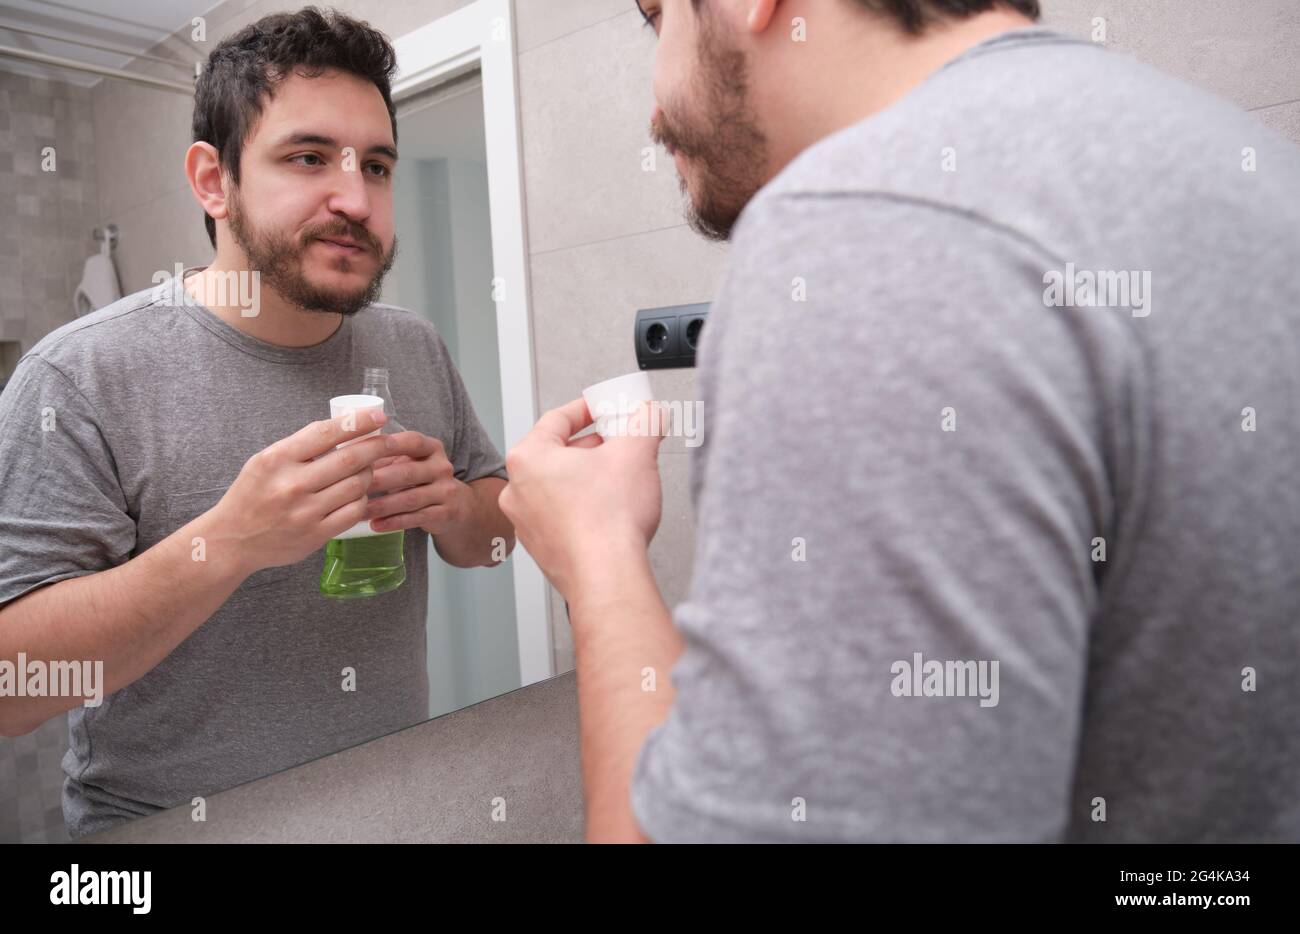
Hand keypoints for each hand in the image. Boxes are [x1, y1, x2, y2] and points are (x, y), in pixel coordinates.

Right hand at [210, 409, 390, 573]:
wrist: (232, 540)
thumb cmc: (252, 495)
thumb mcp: (265, 461)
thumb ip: (300, 445)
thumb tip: (342, 427)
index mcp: (277, 459)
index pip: (326, 433)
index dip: (358, 422)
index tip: (379, 415)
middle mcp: (292, 484)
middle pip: (349, 459)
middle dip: (376, 446)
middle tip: (388, 440)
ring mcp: (305, 512)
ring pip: (356, 485)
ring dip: (368, 473)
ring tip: (367, 468)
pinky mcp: (315, 534)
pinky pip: (353, 511)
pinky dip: (361, 499)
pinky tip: (357, 494)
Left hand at [361, 431, 469, 535]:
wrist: (456, 505)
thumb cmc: (420, 480)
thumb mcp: (410, 462)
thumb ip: (385, 457)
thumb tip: (348, 454)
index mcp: (432, 448)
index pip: (412, 441)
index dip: (390, 445)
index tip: (364, 450)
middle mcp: (442, 467)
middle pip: (407, 472)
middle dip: (377, 480)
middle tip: (351, 488)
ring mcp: (446, 491)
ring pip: (410, 499)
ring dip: (381, 506)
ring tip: (359, 511)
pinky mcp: (446, 513)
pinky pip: (416, 518)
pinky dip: (393, 522)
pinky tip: (375, 525)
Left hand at [499, 398, 669, 599]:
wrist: (607, 577)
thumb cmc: (607, 521)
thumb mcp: (636, 452)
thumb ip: (644, 422)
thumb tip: (650, 414)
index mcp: (528, 458)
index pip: (558, 418)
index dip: (589, 409)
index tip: (605, 408)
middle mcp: (518, 490)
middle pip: (558, 453)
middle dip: (593, 445)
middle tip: (620, 442)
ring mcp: (527, 522)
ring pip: (559, 486)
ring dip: (588, 477)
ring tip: (619, 478)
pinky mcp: (542, 548)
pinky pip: (562, 515)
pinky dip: (584, 507)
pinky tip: (609, 510)